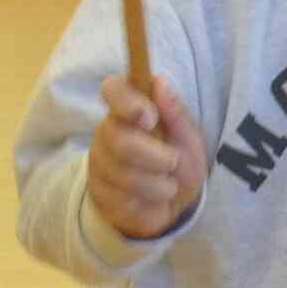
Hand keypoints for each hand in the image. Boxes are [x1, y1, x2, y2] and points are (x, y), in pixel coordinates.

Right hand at [87, 73, 206, 240]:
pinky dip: (150, 204)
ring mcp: (99, 164)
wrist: (172, 205)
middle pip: (120, 140)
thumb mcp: (188, 139)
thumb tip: (160, 82)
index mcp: (128, 111)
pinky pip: (124, 200)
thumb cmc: (178, 164)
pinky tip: (154, 201)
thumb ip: (175, 113)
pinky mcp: (98, 194)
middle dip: (156, 157)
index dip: (128, 101)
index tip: (150, 118)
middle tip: (173, 162)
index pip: (112, 90)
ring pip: (125, 175)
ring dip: (159, 185)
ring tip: (168, 186)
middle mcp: (106, 133)